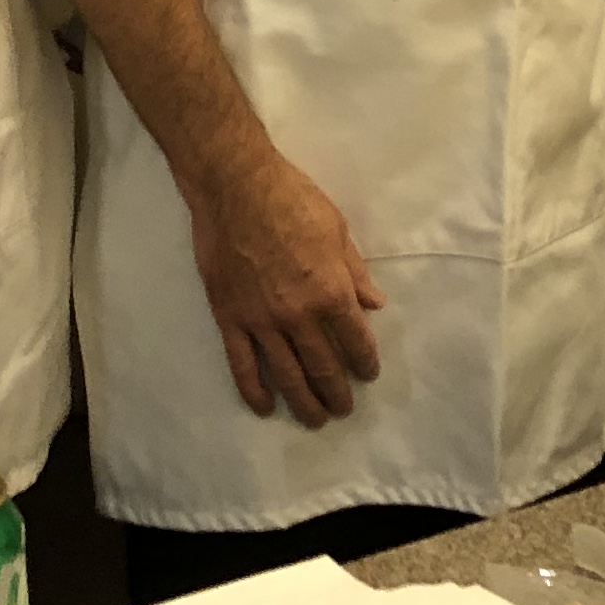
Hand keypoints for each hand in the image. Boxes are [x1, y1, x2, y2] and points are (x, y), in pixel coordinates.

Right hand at [183, 151, 385, 429]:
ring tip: (314, 419)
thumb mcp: (337, 230)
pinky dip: (254, 391)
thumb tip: (374, 304)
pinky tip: (265, 407)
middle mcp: (298, 315)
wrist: (235, 186)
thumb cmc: (293, 199)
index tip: (368, 374)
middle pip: (322, 367)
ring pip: (285, 374)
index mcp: (331, 291)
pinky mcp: (230, 318)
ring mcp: (261, 320)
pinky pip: (242, 364)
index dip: (365, 362)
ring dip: (303, 402)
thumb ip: (355, 272)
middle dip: (336, 393)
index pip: (355, 341)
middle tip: (343, 409)